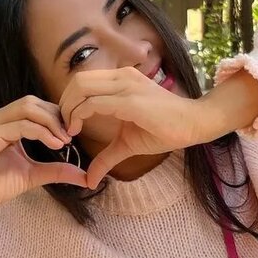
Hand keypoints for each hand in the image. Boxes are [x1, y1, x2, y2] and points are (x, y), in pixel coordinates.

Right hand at [0, 95, 88, 214]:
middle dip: (56, 116)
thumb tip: (84, 176)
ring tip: (64, 140)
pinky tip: (54, 144)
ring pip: (27, 108)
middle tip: (71, 136)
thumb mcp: (32, 175)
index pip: (36, 107)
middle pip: (33, 102)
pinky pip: (19, 126)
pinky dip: (40, 132)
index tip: (72, 135)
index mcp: (6, 123)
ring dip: (50, 122)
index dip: (56, 116)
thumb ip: (56, 170)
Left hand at [57, 66, 202, 189]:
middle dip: (64, 103)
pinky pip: (93, 102)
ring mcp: (126, 86)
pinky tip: (77, 131)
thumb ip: (106, 157)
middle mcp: (121, 77)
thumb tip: (89, 180)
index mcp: (121, 80)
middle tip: (63, 128)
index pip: (83, 81)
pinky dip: (78, 116)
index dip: (69, 101)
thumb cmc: (164, 130)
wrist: (193, 124)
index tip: (67, 125)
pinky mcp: (130, 100)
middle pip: (77, 80)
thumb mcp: (127, 143)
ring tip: (69, 130)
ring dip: (68, 109)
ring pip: (81, 87)